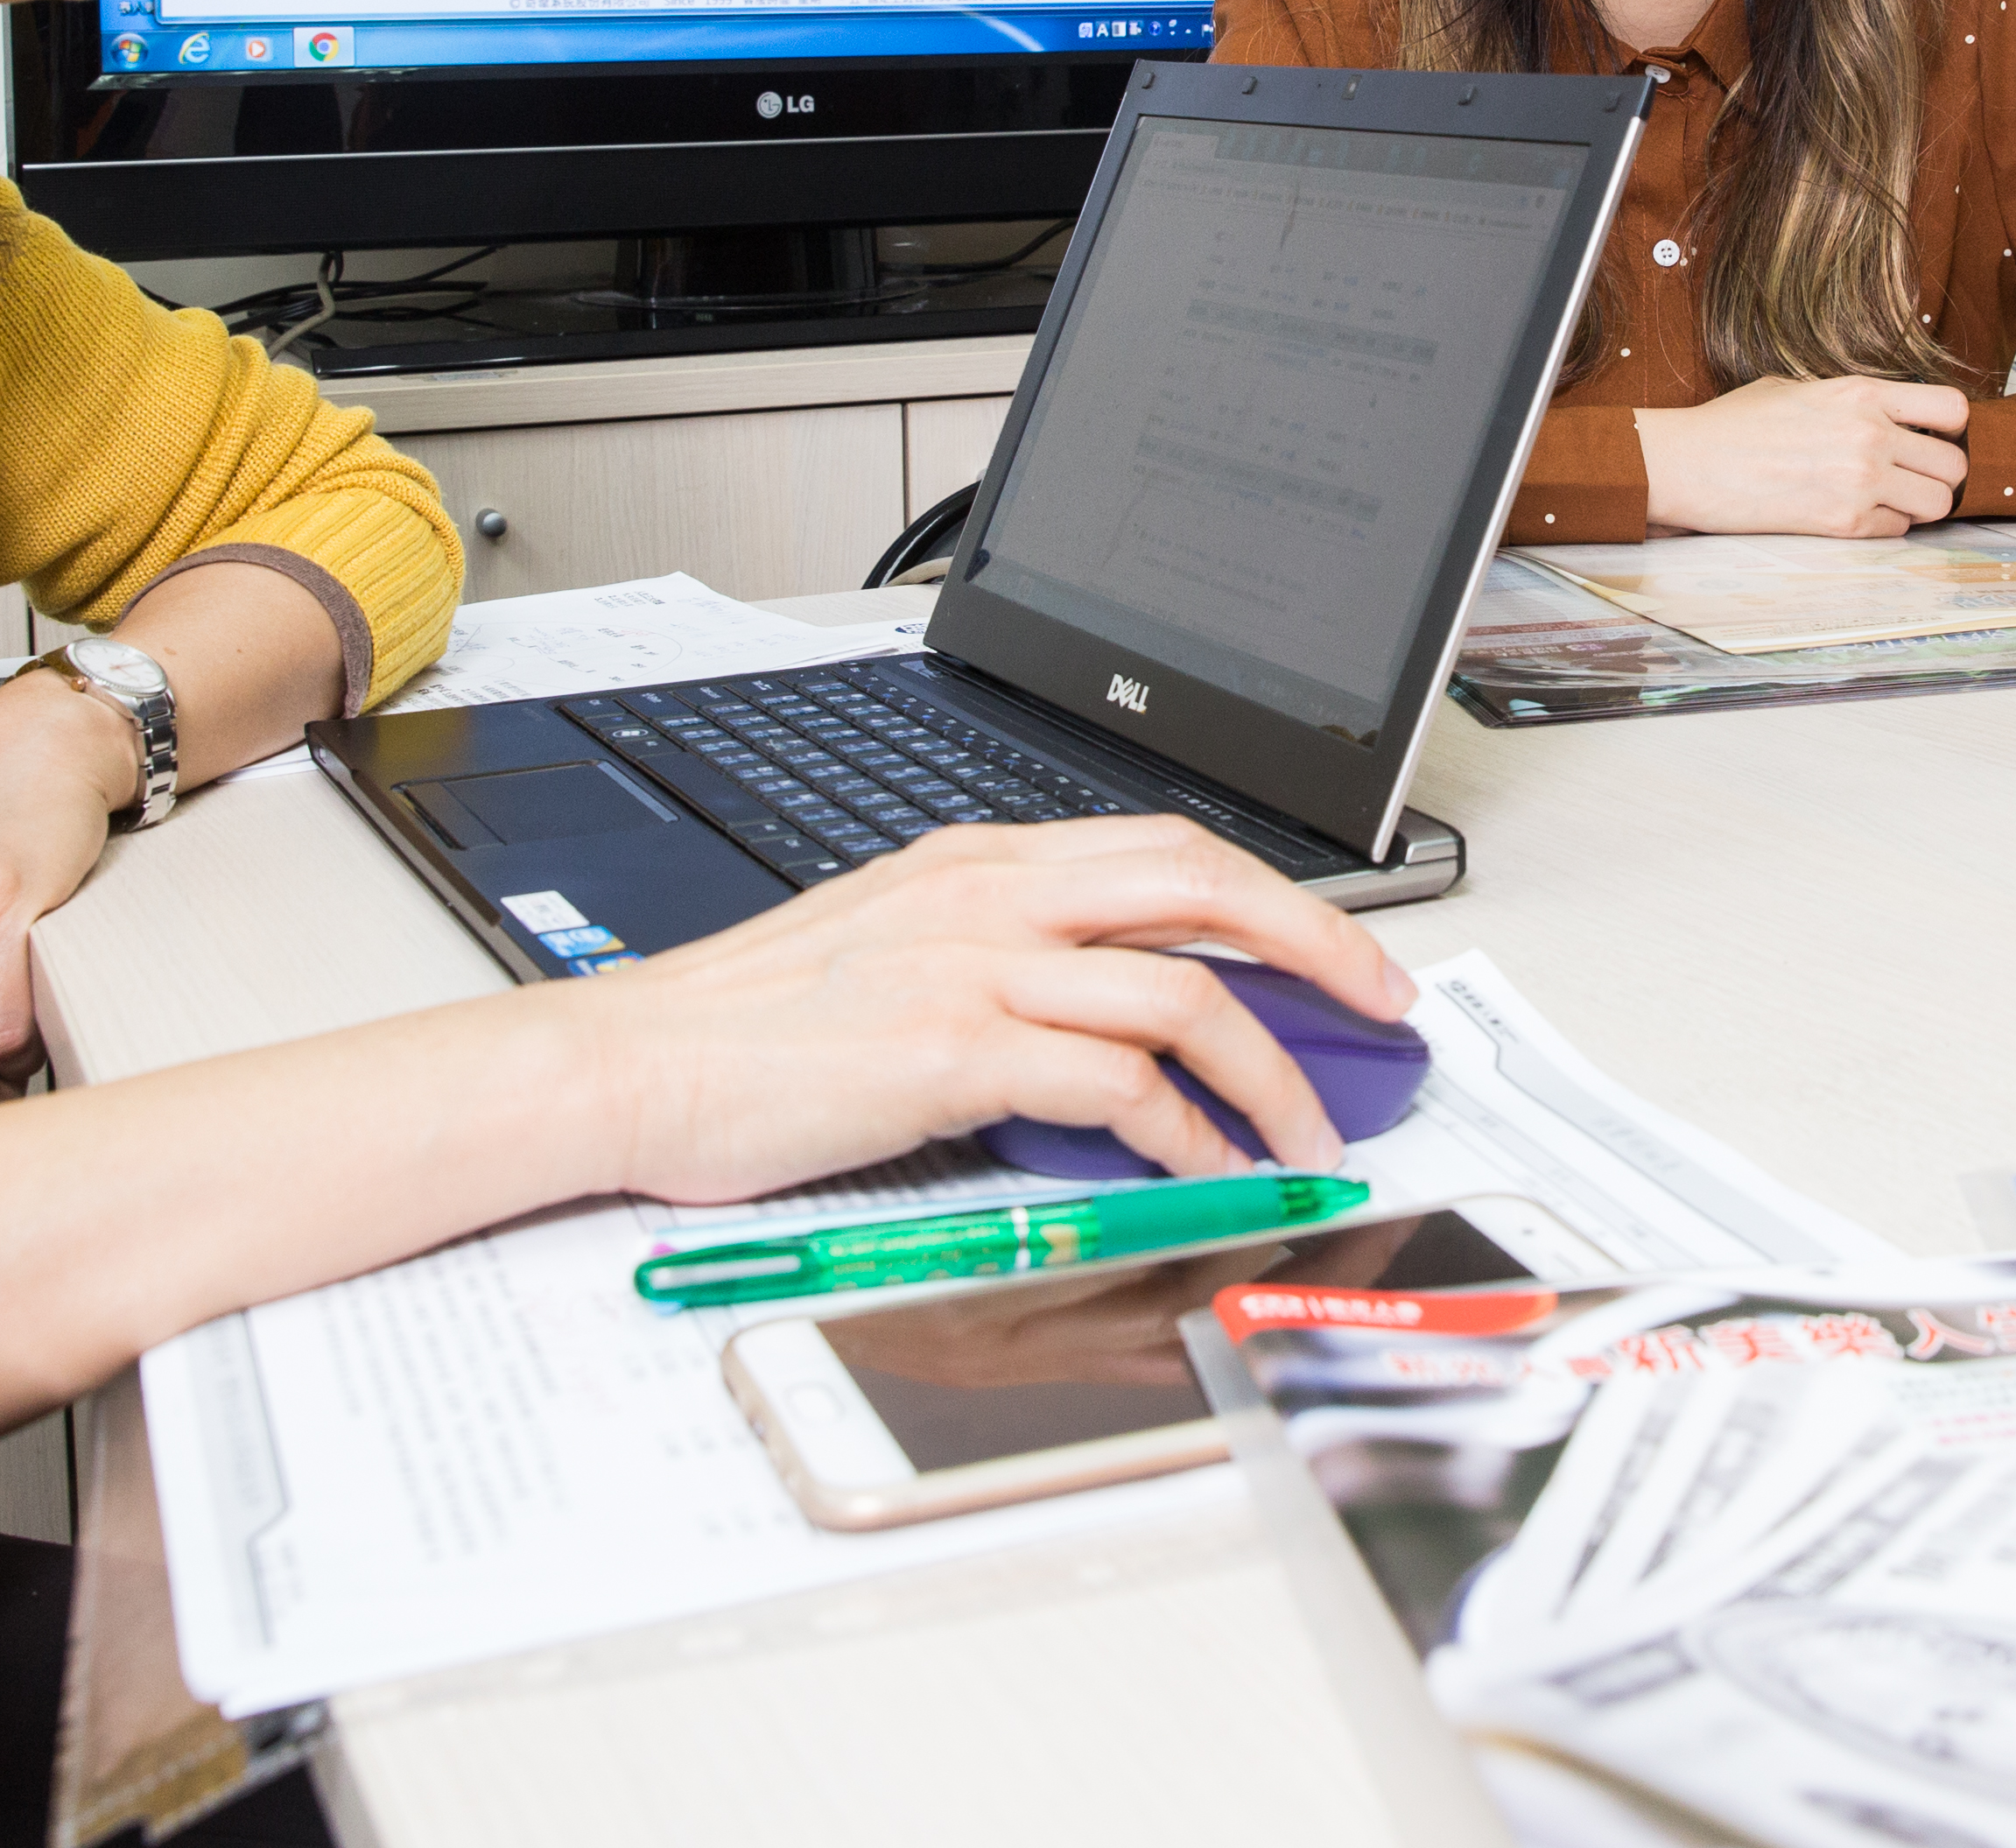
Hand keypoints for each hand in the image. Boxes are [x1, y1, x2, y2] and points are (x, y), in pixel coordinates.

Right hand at [558, 816, 1414, 1202]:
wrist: (631, 1065)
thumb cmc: (747, 1029)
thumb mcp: (889, 952)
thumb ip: (999, 959)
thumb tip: (1108, 1018)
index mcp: (980, 860)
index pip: (1167, 848)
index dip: (1276, 897)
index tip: (1337, 956)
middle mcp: (989, 893)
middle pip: (1205, 884)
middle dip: (1322, 947)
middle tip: (1384, 1013)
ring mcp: (972, 965)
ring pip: (1182, 990)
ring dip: (1269, 1071)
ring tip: (1304, 1133)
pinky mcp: (952, 1050)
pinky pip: (1114, 1083)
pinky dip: (1180, 1132)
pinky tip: (1198, 1167)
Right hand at [1637, 375, 1974, 535]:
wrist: (1690, 464)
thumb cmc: (1734, 424)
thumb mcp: (1799, 387)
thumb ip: (1852, 399)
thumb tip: (1887, 412)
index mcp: (1862, 393)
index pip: (1952, 410)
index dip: (1951, 428)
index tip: (1935, 436)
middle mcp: (1870, 435)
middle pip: (1954, 465)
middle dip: (1940, 474)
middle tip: (1914, 477)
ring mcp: (1860, 482)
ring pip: (1937, 504)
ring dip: (1918, 504)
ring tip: (1889, 499)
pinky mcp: (1843, 524)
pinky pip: (1896, 531)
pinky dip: (1883, 526)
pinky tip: (1852, 514)